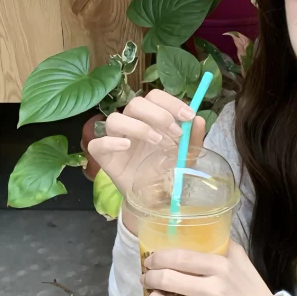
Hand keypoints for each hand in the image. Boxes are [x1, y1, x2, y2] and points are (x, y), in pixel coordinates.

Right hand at [90, 90, 204, 200]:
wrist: (157, 198)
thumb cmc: (168, 170)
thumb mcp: (187, 155)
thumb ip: (193, 137)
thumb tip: (199, 119)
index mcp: (150, 118)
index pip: (154, 97)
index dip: (170, 102)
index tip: (188, 116)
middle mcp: (131, 124)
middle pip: (135, 103)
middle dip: (158, 114)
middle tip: (175, 132)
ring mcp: (116, 139)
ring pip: (114, 118)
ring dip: (138, 126)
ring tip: (156, 141)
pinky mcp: (104, 158)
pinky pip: (96, 145)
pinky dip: (110, 142)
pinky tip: (126, 146)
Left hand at [143, 240, 280, 295]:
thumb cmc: (250, 288)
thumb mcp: (241, 258)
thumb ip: (222, 243)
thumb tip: (198, 230)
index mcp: (221, 267)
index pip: (180, 257)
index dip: (158, 257)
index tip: (151, 260)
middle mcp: (214, 290)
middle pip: (167, 279)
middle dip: (150, 277)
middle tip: (147, 277)